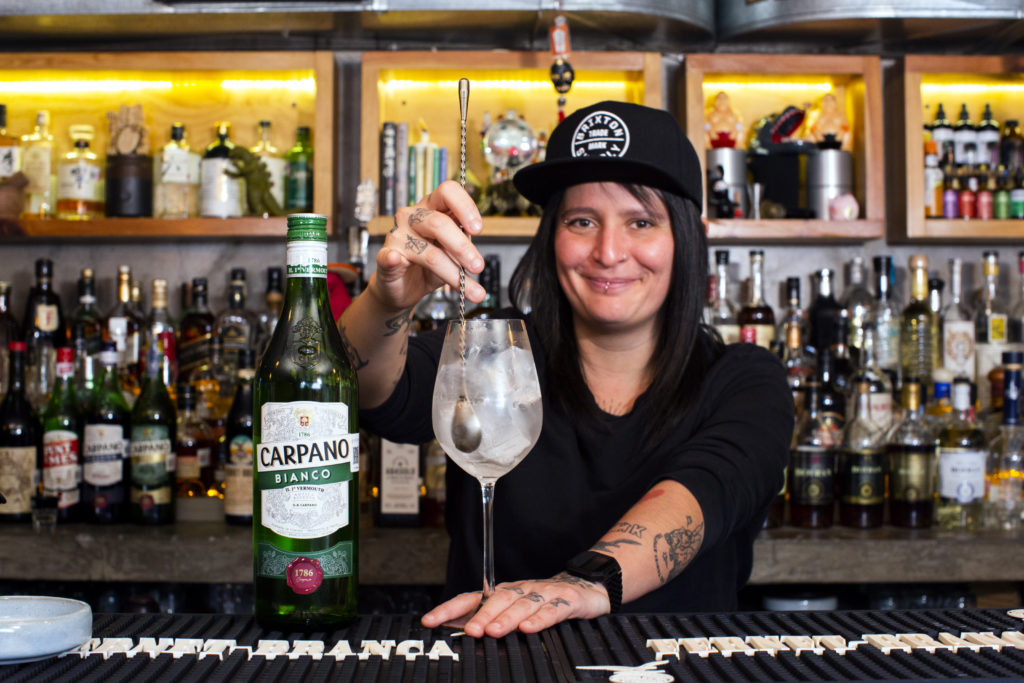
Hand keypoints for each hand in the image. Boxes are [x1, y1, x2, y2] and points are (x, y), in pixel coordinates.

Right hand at [371, 180, 486, 311]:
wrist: (402, 287)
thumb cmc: (428, 266)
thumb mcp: (452, 253)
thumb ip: (462, 245)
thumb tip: (475, 252)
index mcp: (431, 208)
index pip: (447, 192)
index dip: (465, 207)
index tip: (477, 229)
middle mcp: (412, 217)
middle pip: (439, 223)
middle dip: (462, 247)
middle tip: (478, 266)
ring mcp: (397, 236)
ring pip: (428, 251)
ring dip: (451, 270)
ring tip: (465, 286)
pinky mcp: (385, 257)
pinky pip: (389, 256)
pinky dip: (392, 259)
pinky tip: (395, 260)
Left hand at [421, 573, 610, 637]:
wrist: (586, 588)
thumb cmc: (544, 604)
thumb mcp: (514, 612)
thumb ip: (486, 621)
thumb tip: (454, 633)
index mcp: (504, 594)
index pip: (471, 599)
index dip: (449, 609)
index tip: (429, 621)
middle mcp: (521, 590)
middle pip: (497, 599)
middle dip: (481, 615)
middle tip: (469, 631)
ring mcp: (544, 594)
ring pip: (523, 604)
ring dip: (506, 618)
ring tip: (494, 631)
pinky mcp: (567, 601)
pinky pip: (552, 610)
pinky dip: (540, 619)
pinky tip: (529, 629)